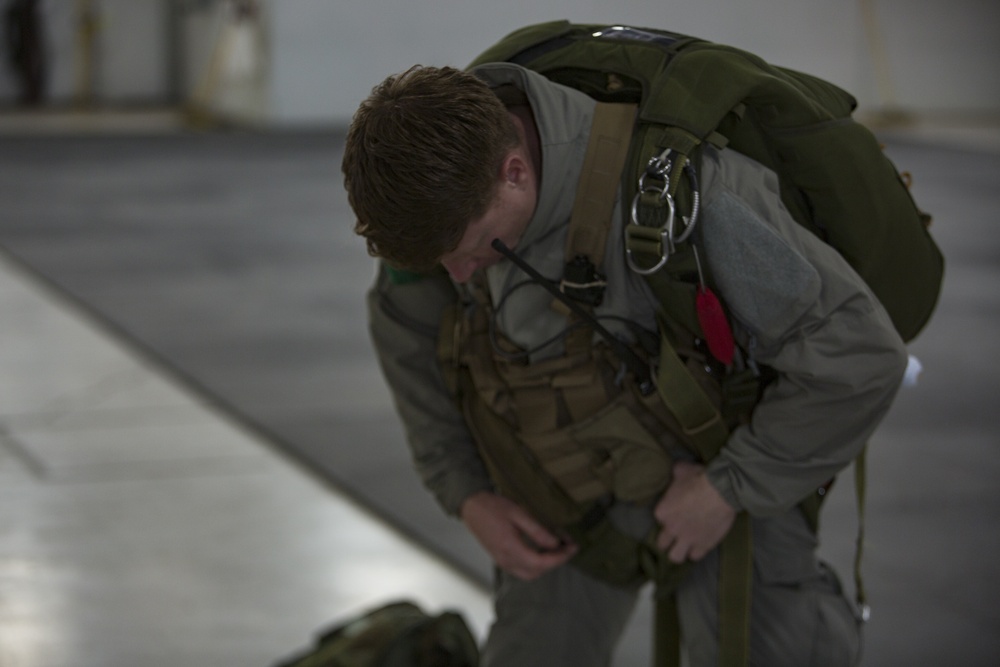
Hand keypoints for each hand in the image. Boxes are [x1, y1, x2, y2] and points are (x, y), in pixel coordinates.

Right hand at [460, 491, 576, 580]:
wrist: (472, 507)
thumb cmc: (494, 507)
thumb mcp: (519, 514)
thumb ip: (537, 531)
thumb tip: (555, 544)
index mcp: (510, 548)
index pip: (541, 563)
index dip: (560, 558)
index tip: (573, 548)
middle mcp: (506, 560)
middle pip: (536, 572)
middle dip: (555, 562)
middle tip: (567, 547)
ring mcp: (502, 562)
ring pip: (529, 574)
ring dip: (545, 565)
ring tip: (557, 548)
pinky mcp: (501, 559)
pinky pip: (521, 569)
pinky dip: (535, 564)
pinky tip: (542, 550)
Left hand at [654, 462, 736, 562]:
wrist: (722, 490)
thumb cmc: (699, 478)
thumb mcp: (681, 470)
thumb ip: (675, 474)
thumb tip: (676, 471)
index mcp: (662, 512)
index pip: (660, 519)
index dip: (669, 516)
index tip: (676, 513)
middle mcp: (671, 529)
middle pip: (662, 543)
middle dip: (668, 540)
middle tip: (677, 533)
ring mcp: (687, 539)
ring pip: (675, 557)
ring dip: (679, 551)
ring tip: (685, 545)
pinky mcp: (703, 546)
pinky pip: (695, 556)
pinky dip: (696, 552)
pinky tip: (700, 545)